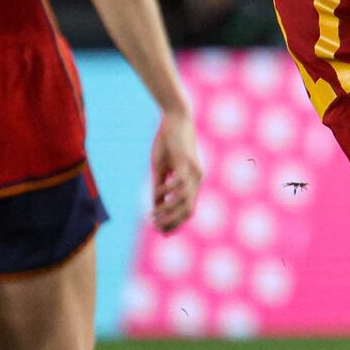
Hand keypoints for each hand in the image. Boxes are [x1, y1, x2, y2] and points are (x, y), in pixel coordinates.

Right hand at [149, 109, 202, 231]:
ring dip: (167, 211)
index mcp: (192, 182)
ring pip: (184, 201)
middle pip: (188, 211)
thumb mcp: (161, 169)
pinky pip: (178, 184)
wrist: (175, 118)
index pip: (188, 210)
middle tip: (155, 226)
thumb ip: (159, 188)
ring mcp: (193, 172)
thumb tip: (156, 207)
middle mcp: (196, 179)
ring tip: (153, 214)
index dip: (175, 223)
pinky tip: (155, 190)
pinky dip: (165, 191)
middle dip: (172, 222)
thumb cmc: (167, 142)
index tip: (161, 231)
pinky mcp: (186, 163)